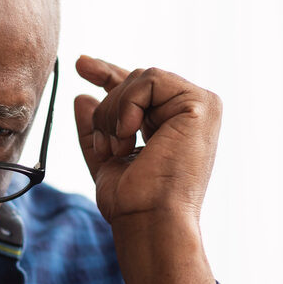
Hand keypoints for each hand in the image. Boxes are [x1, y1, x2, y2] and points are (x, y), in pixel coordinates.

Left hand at [73, 55, 219, 283]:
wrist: (149, 220)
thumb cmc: (132, 202)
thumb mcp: (105, 159)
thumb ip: (95, 128)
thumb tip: (81, 97)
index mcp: (172, 125)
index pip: (138, 89)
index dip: (108, 73)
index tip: (80, 64)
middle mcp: (190, 113)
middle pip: (133, 80)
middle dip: (106, 111)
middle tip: (107, 147)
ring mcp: (200, 106)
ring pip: (138, 78)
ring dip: (114, 114)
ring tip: (118, 148)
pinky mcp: (202, 104)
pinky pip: (150, 79)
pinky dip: (128, 106)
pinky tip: (130, 136)